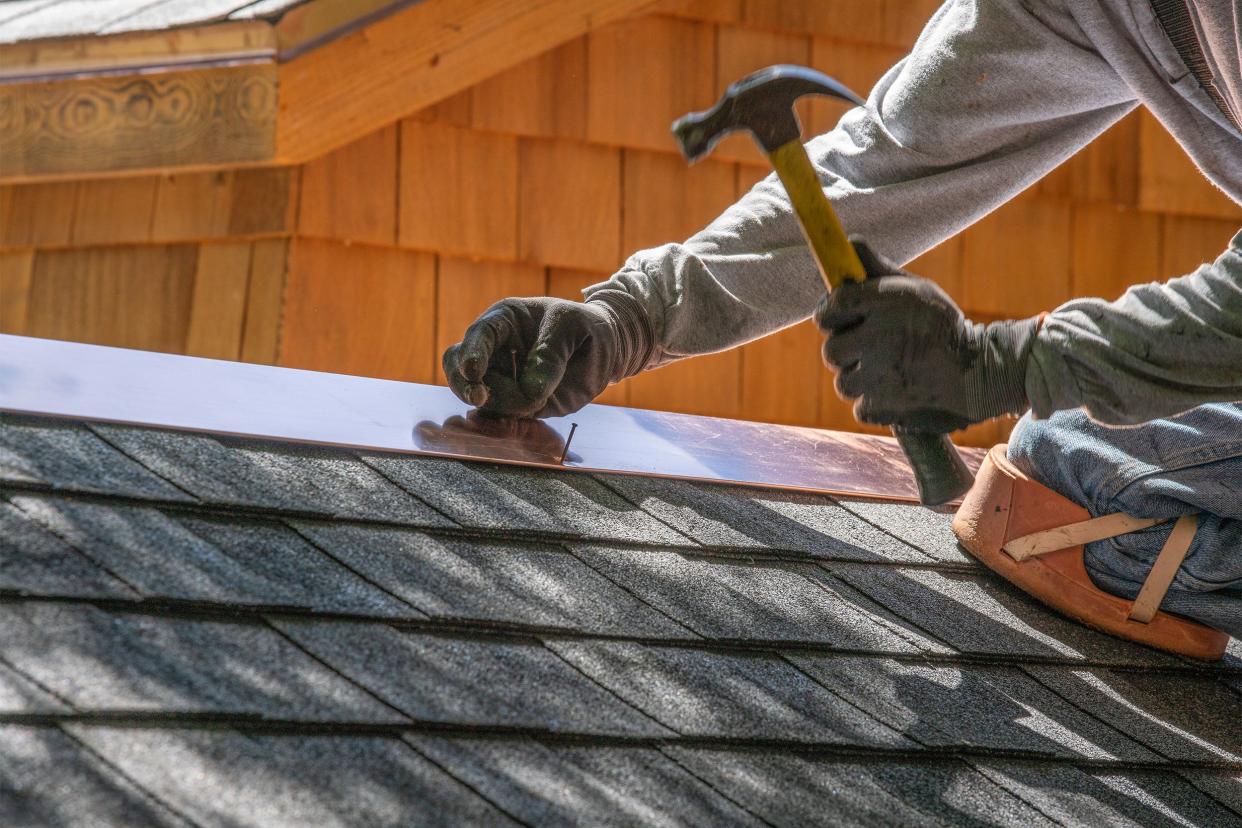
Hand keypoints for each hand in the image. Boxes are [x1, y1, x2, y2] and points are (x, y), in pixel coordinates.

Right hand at [442, 293, 650, 418]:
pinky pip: (497, 416)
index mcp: (504, 321)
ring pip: (478, 396)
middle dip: (464, 384)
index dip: (471, 352)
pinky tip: (526, 414)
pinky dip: (505, 421)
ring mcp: (502, 378)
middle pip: (459, 366)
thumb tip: (529, 390)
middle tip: (480, 398)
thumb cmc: (586, 327)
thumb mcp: (574, 327)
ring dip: (501, 405)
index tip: (473, 371)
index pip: (479, 335)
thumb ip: (552, 353)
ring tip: (539, 400)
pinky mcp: (514, 403)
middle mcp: (495, 350)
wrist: (605, 349)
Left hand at [814, 239, 1041, 432]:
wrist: (981, 371)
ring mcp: (879, 375)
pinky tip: (897, 390)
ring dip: (860, 379)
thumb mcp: (916, 290)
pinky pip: (860, 406)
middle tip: (868, 348)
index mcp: (885, 303)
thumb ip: (878, 270)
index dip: (830, 313)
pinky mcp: (884, 405)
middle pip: (831, 350)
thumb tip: (849, 243)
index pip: (833, 306)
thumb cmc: (942, 326)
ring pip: (844, 382)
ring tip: (888, 370)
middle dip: (845, 350)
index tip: (838, 317)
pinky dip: (875, 403)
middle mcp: (878, 337)